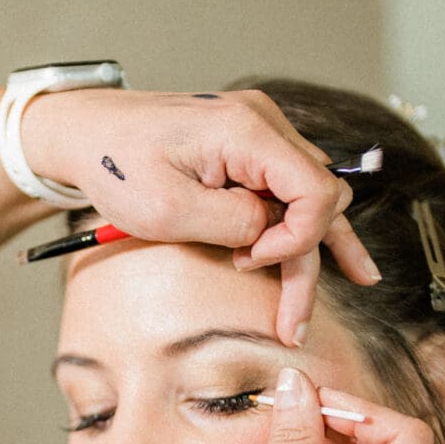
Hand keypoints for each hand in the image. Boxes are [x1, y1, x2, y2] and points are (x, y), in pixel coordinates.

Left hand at [23, 90, 381, 344]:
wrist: (84, 132)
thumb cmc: (114, 164)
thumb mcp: (167, 210)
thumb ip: (231, 223)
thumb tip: (269, 235)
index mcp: (246, 130)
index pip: (314, 190)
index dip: (297, 238)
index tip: (250, 261)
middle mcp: (263, 124)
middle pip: (318, 197)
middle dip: (308, 259)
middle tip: (292, 320)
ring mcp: (258, 132)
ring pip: (310, 195)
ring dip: (317, 247)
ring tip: (360, 282)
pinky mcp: (248, 147)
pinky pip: (289, 188)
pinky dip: (307, 223)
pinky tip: (342, 252)